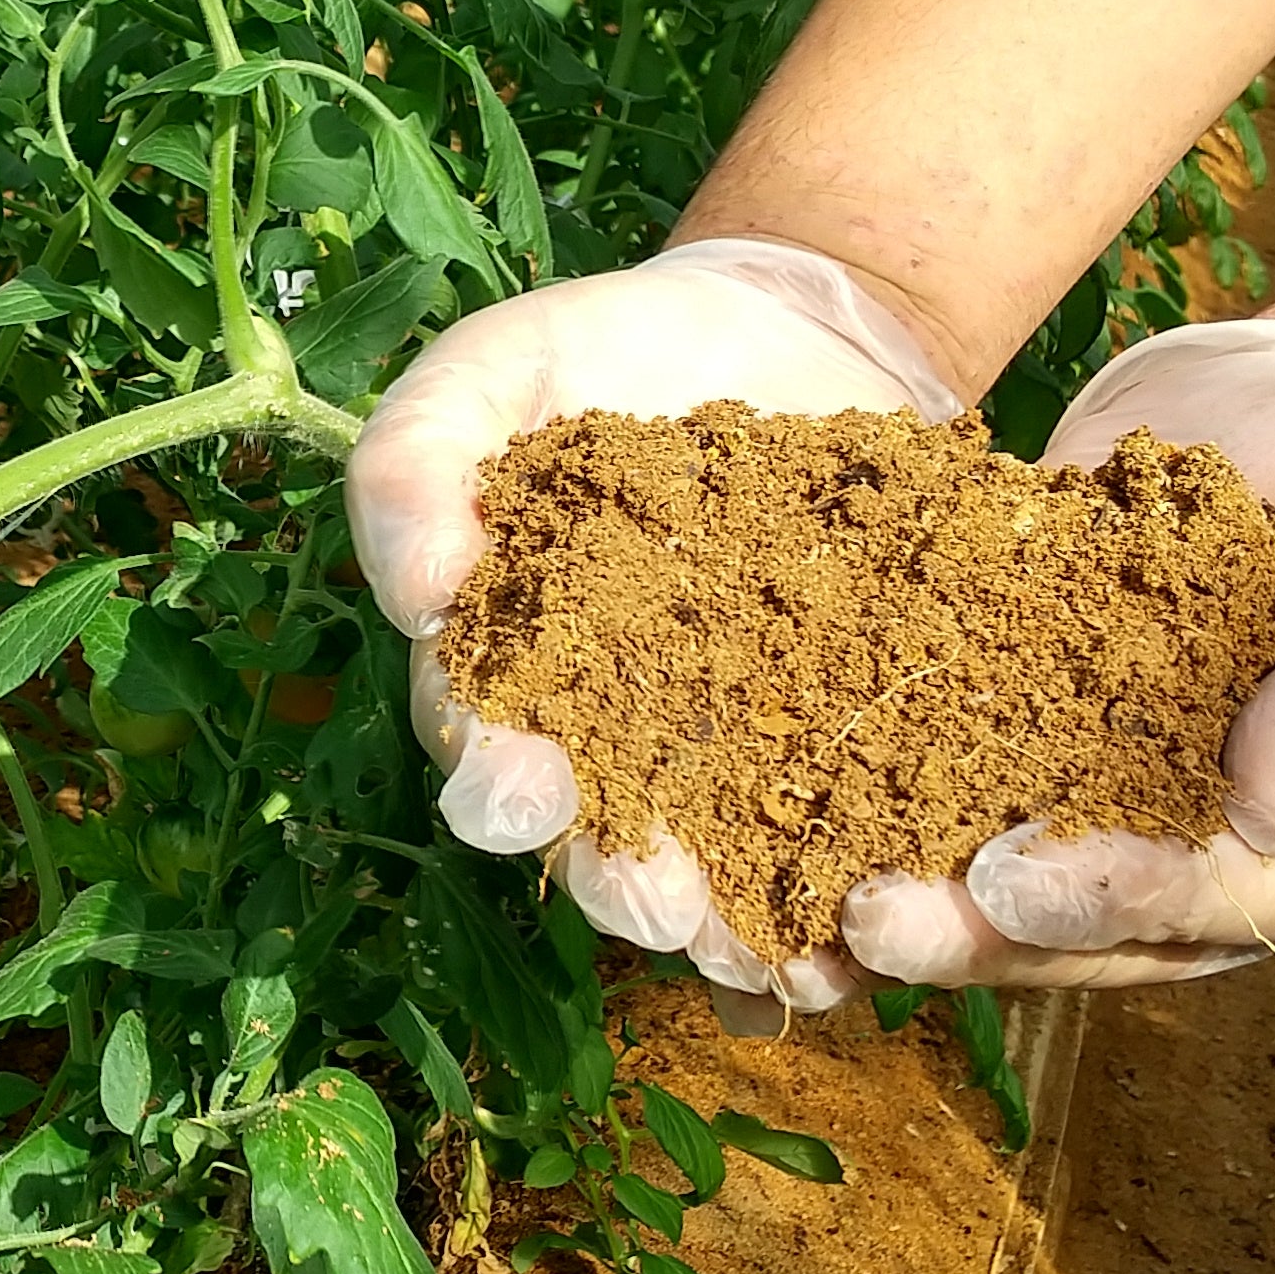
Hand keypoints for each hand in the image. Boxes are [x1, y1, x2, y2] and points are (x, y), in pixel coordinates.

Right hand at [349, 237, 962, 1014]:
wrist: (783, 324)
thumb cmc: (598, 352)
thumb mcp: (485, 371)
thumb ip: (417, 462)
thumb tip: (414, 592)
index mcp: (508, 672)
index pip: (487, 748)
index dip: (498, 783)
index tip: (516, 794)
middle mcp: (608, 741)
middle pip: (601, 842)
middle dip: (622, 884)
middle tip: (655, 901)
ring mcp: (724, 752)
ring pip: (716, 869)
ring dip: (731, 925)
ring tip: (760, 949)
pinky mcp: (833, 744)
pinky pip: (833, 841)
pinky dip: (842, 903)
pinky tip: (860, 944)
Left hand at [841, 318, 1274, 986]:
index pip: (1222, 899)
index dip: (1117, 895)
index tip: (1020, 884)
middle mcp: (1204, 883)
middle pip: (1083, 937)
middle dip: (971, 936)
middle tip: (874, 916)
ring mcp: (1094, 844)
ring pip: (986, 913)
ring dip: (890, 918)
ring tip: (788, 914)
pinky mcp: (1000, 782)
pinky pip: (921, 829)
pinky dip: (838, 841)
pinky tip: (754, 850)